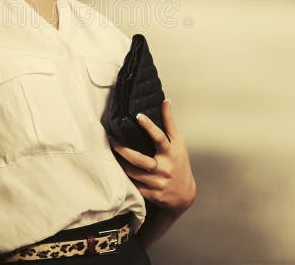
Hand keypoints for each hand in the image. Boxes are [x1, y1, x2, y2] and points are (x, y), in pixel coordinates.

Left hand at [108, 99, 195, 215]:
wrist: (184, 194)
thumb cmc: (179, 162)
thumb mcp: (178, 143)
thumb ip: (170, 122)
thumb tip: (166, 100)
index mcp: (171, 152)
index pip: (160, 138)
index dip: (149, 126)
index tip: (138, 116)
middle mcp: (164, 168)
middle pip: (140, 160)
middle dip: (123, 150)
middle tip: (111, 140)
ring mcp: (158, 182)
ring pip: (133, 173)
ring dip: (120, 163)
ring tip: (110, 154)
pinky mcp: (151, 194)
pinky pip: (133, 185)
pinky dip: (124, 177)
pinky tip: (116, 169)